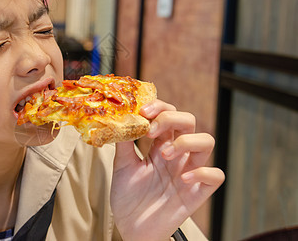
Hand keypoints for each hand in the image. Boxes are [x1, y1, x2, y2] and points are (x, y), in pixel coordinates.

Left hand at [110, 99, 224, 240]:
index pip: (168, 114)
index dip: (160, 108)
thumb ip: (123, 143)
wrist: (131, 228)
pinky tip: (183, 178)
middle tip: (152, 129)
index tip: (144, 112)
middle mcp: (176, 154)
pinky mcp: (197, 192)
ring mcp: (188, 171)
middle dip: (172, 118)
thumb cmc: (128, 197)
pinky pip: (215, 175)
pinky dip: (203, 172)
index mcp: (158, 145)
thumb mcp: (121, 166)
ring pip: (207, 142)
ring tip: (165, 154)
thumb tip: (120, 119)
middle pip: (189, 121)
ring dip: (187, 141)